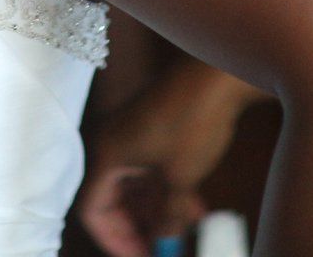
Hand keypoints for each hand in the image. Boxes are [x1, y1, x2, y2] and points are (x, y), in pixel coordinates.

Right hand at [79, 60, 265, 256]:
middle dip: (136, 228)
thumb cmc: (194, 121)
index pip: (93, 210)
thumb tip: (163, 238)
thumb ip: (167, 215)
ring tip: (183, 230)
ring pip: (134, 186)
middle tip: (160, 248)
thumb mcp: (181, 179)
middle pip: (112, 199)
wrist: (218, 74)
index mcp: (107, 154)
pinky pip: (149, 169)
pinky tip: (192, 206)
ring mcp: (132, 134)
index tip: (140, 256)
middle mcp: (113, 143)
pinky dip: (164, 191)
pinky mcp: (152, 127)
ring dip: (154, 211)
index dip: (113, 240)